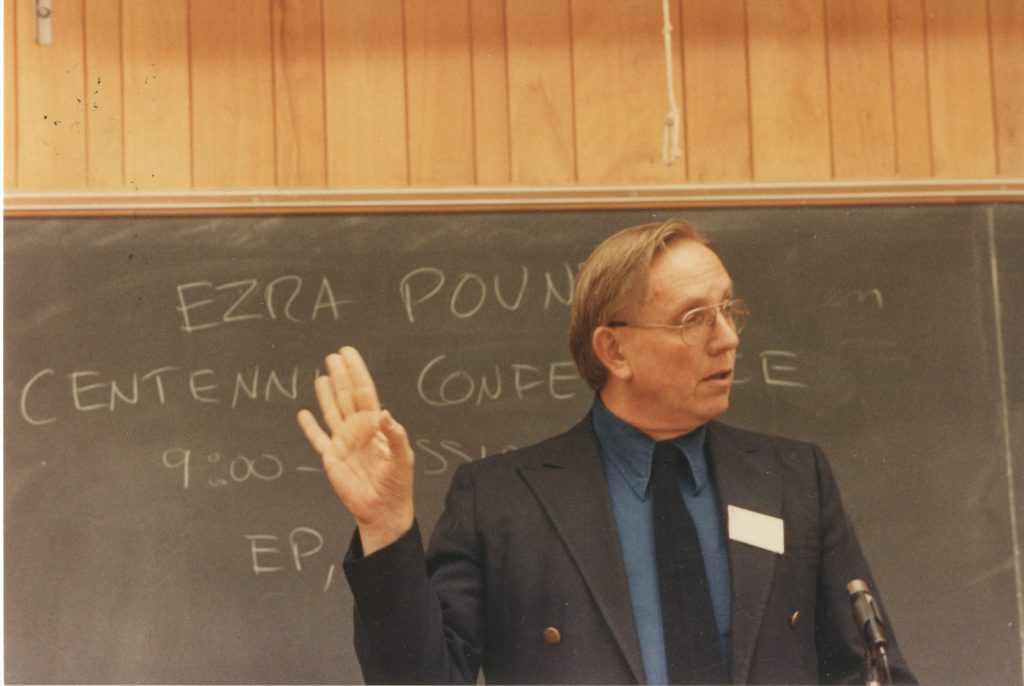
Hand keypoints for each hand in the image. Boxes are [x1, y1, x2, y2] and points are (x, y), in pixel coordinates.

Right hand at [297, 346, 414, 554]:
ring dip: (326, 394)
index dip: (357, 372)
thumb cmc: (397, 484)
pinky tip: (303, 414)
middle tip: (333, 356)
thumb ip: (395, 435)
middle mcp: (357, 429)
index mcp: (375, 425)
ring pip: (332, 411)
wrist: (383, 510)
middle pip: (346, 396)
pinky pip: (317, 439)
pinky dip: (309, 427)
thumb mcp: (403, 458)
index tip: (349, 354)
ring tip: (322, 375)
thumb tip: (385, 414)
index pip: (364, 392)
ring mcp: (343, 442)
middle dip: (341, 376)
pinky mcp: (331, 458)